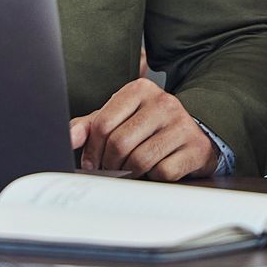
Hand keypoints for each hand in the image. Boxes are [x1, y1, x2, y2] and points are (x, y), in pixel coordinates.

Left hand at [69, 78, 216, 180]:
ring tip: (130, 171)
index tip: (90, 162)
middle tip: (109, 170)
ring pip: (140, 160)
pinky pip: (163, 172)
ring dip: (130, 172)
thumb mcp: (119, 118)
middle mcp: (162, 102)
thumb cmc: (150, 127)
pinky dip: (154, 178)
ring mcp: (182, 124)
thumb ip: (91, 125)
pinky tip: (155, 171)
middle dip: (109, 163)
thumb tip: (69, 137)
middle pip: (119, 143)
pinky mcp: (195, 148)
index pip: (103, 123)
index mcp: (139, 89)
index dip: (91, 149)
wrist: (196, 133)